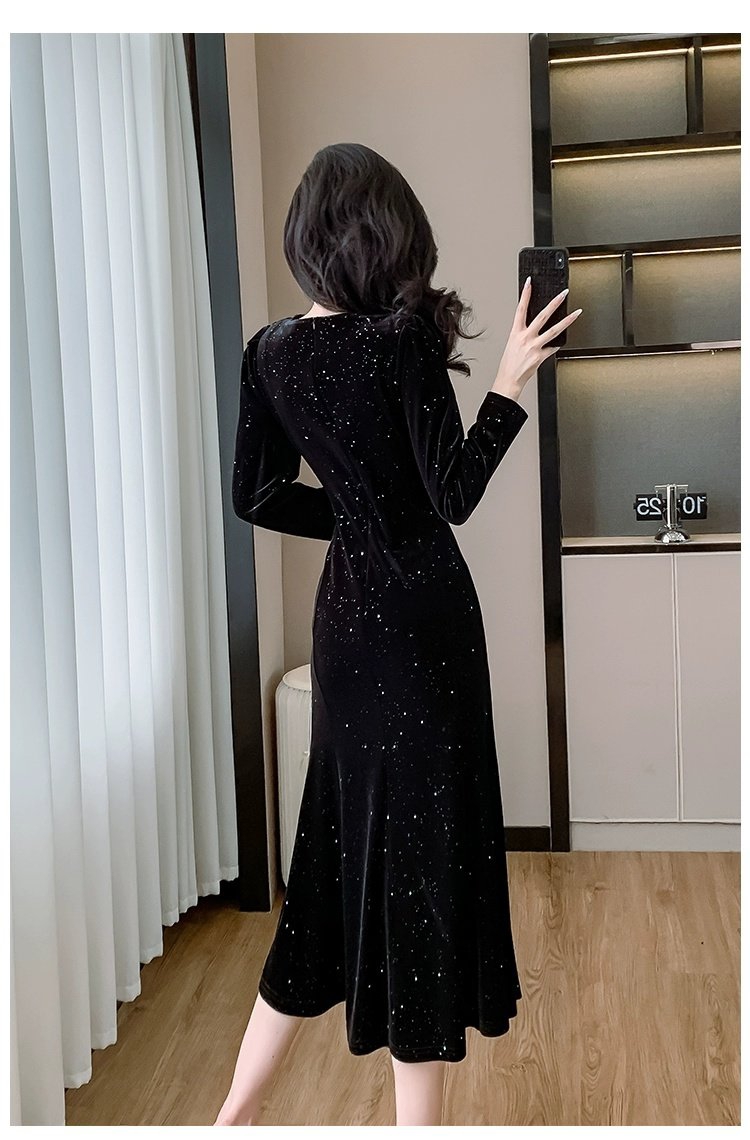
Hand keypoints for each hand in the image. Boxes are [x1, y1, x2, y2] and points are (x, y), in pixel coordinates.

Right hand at [491, 278, 582, 400]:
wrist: (508, 380)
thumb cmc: (509, 365)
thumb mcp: (512, 345)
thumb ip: (523, 335)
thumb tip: (534, 331)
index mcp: (515, 333)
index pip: (521, 309)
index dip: (525, 294)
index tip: (530, 282)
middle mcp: (525, 337)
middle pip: (543, 316)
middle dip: (554, 303)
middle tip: (563, 294)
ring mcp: (534, 346)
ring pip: (554, 330)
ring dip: (567, 320)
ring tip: (576, 313)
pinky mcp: (541, 356)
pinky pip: (552, 348)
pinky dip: (555, 346)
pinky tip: (559, 344)